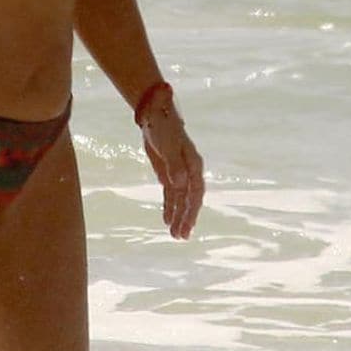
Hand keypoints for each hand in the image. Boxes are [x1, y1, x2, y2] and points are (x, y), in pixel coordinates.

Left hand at [140, 93, 202, 238]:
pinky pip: (171, 194)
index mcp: (193, 165)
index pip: (195, 192)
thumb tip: (180, 184)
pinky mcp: (169, 173)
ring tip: (175, 235)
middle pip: (189, 199)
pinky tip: (167, 220)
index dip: (192, 210)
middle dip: (186, 218)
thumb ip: (174, 165)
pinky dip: (169, 207)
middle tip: (180, 237)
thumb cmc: (163, 126)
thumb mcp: (168, 145)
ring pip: (180, 199)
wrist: (155, 113)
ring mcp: (179, 173)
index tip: (187, 226)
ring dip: (178, 216)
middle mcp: (189, 171)